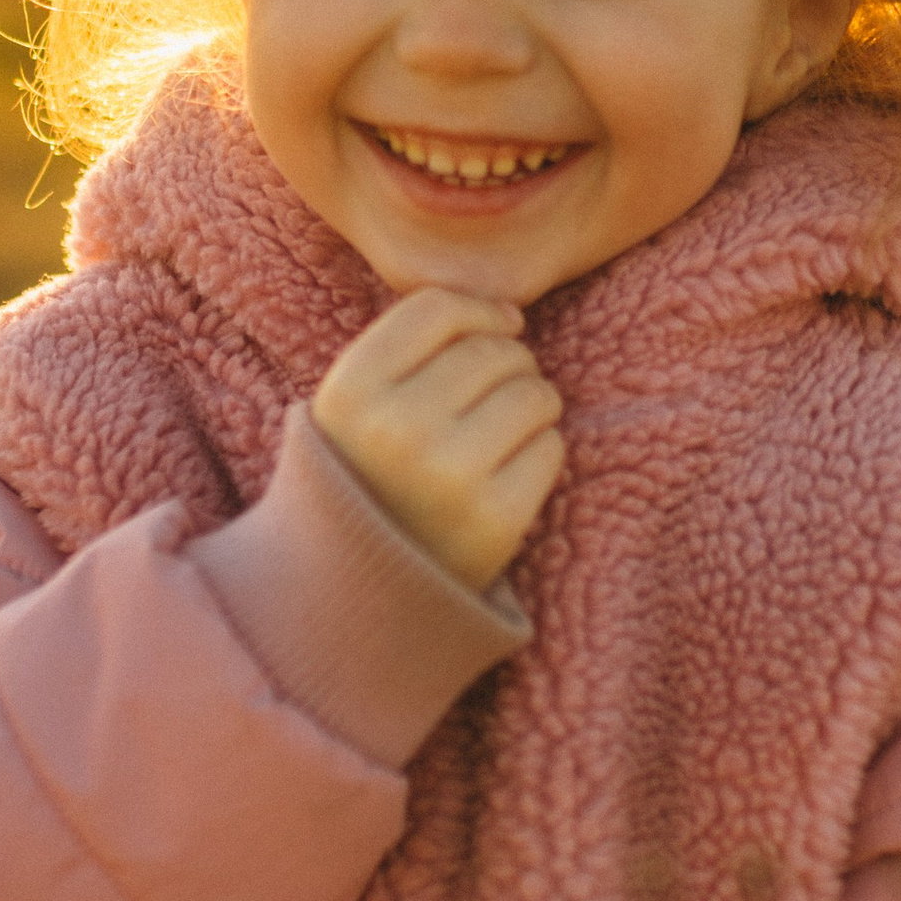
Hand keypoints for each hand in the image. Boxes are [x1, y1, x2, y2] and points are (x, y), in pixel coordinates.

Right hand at [310, 288, 565, 593]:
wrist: (358, 591)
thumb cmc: (369, 476)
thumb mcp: (353, 405)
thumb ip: (409, 348)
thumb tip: (510, 313)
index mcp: (349, 392)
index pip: (436, 309)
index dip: (478, 311)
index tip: (495, 328)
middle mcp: (396, 429)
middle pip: (494, 350)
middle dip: (510, 363)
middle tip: (493, 398)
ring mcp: (449, 476)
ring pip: (534, 393)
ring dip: (533, 405)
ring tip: (504, 432)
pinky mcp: (497, 519)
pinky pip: (551, 448)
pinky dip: (540, 453)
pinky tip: (508, 473)